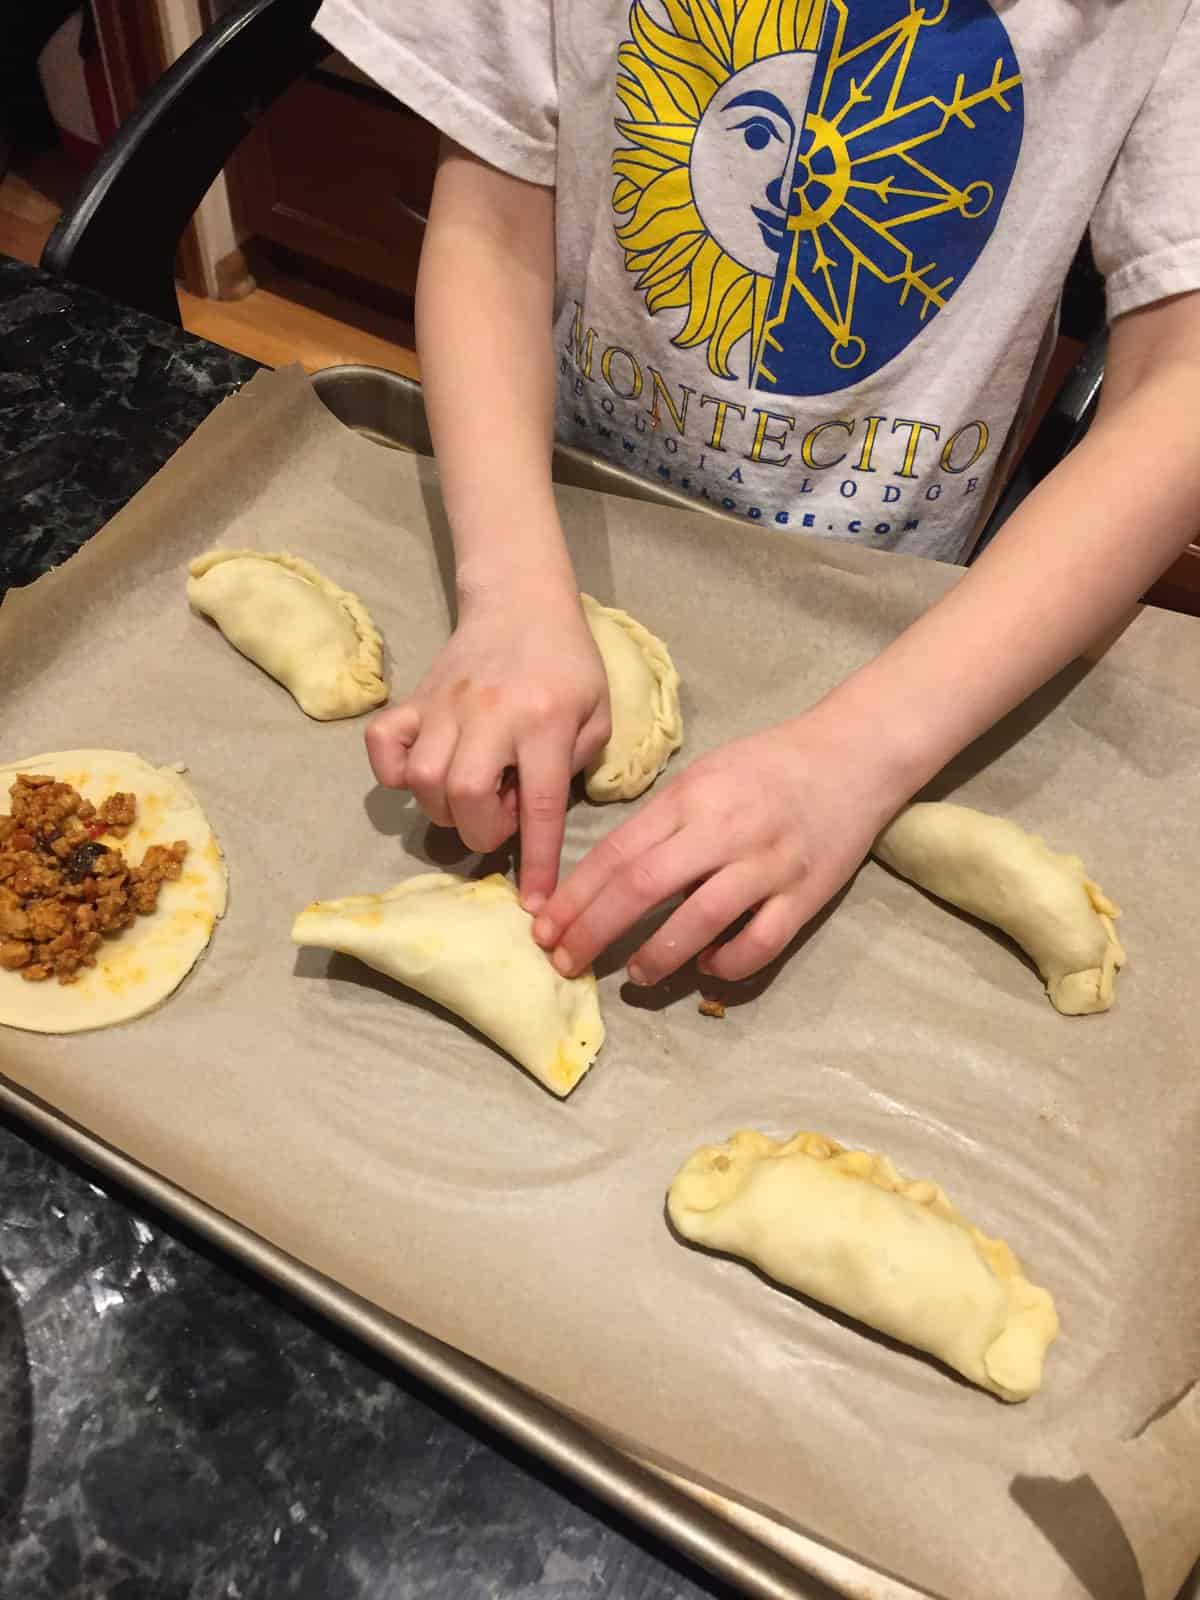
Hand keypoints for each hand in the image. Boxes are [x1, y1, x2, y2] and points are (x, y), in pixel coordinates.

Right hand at [365, 576, 610, 908]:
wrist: (522, 601)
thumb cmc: (569, 664)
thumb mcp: (598, 714)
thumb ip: (576, 767)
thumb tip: (534, 816)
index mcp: (545, 721)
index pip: (541, 805)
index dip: (536, 861)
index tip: (534, 907)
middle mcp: (489, 715)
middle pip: (466, 796)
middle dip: (482, 830)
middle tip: (501, 816)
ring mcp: (443, 706)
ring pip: (422, 780)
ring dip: (445, 808)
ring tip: (474, 795)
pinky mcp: (413, 699)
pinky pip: (382, 746)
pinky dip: (392, 773)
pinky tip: (420, 775)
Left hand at [533, 711, 909, 983]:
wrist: (854, 754)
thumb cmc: (770, 765)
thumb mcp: (705, 775)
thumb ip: (663, 822)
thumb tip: (612, 879)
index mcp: (691, 797)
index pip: (617, 852)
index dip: (575, 896)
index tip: (544, 928)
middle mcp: (724, 829)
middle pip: (643, 887)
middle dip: (594, 931)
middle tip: (565, 963)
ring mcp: (768, 864)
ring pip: (700, 920)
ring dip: (658, 955)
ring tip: (636, 976)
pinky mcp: (807, 894)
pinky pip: (762, 941)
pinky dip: (729, 962)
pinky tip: (709, 968)